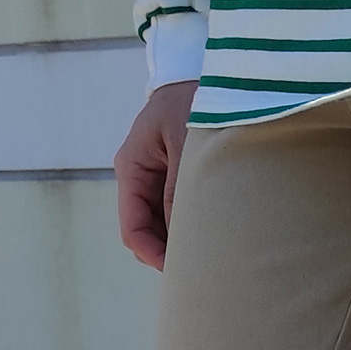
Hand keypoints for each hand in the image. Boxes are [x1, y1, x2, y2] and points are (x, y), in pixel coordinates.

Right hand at [114, 80, 197, 269]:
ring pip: (165, 227)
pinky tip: (218, 237)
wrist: (210, 75)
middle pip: (148, 233)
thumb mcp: (188, 143)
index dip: (154, 255)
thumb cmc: (196, 100)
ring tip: (216, 257)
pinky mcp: (177, 179)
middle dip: (170, 254)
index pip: (133, 228)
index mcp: (132, 167)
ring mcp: (157, 180)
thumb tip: (181, 238)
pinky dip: (196, 228)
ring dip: (185, 243)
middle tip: (206, 272)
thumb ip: (181, 189)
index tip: (182, 274)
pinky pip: (180, 215)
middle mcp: (140, 177)